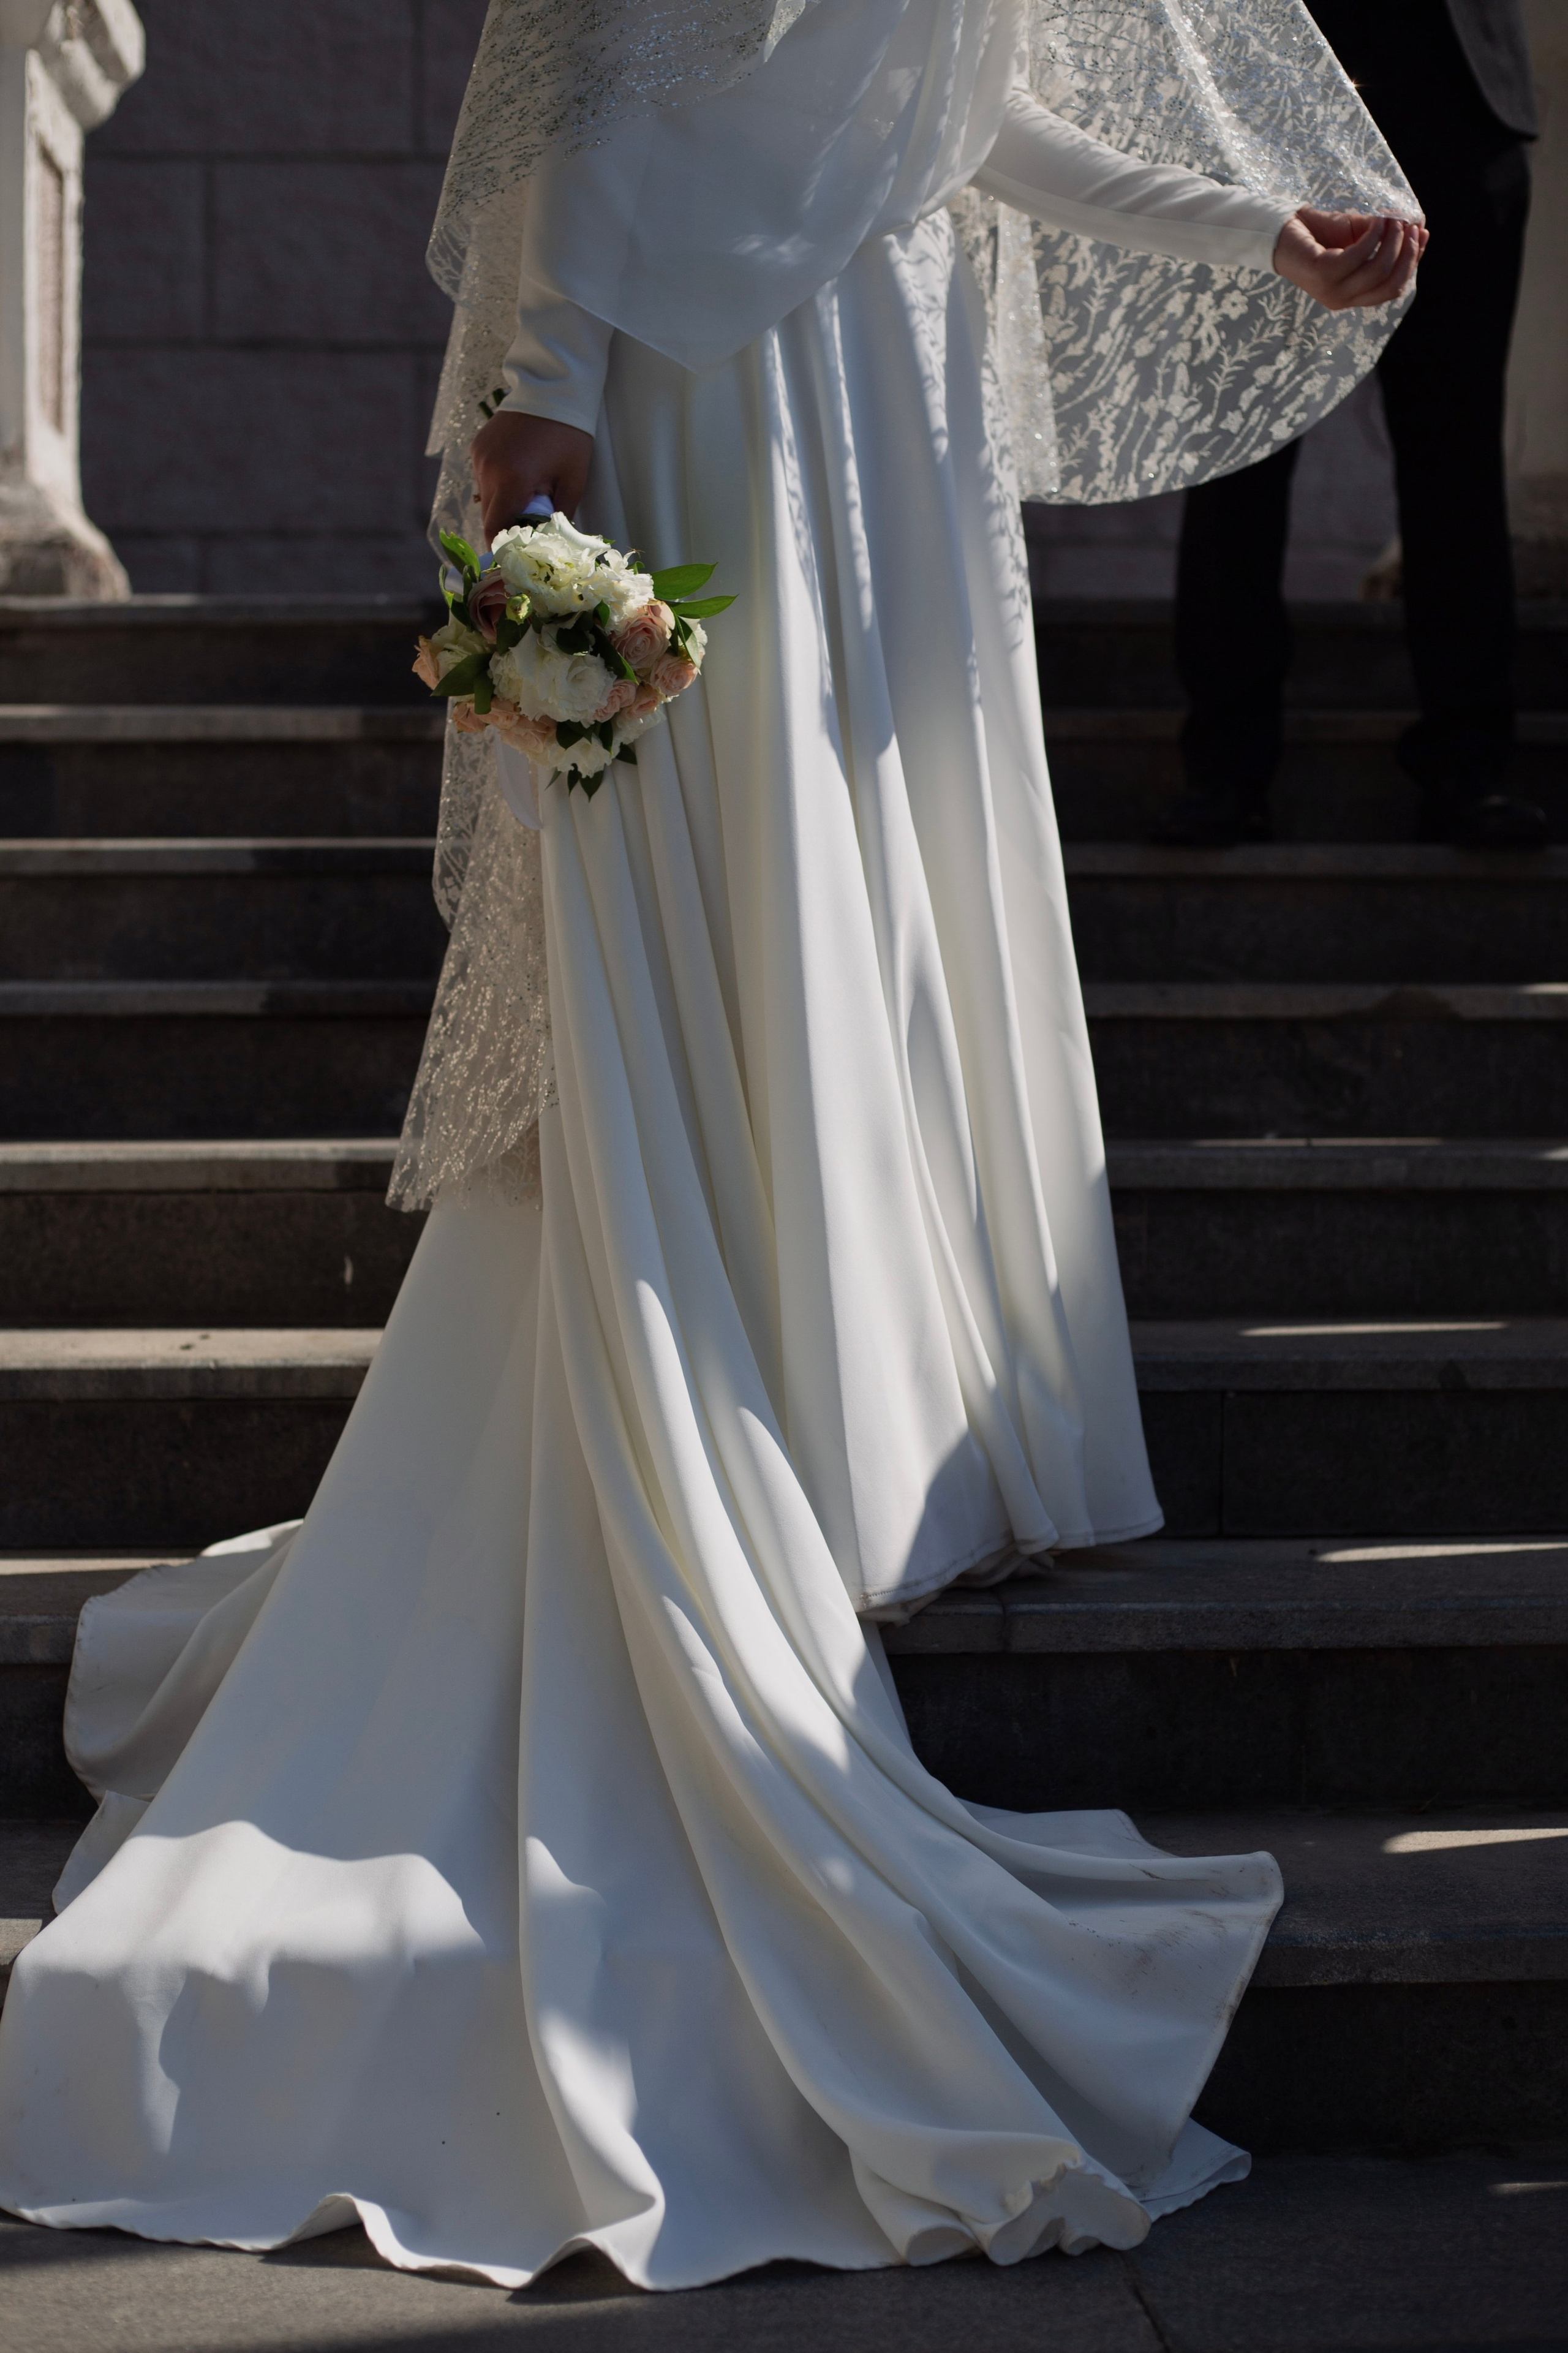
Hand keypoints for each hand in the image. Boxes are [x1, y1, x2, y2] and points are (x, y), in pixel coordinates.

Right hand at [469, 411, 593, 546]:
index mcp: (511, 481)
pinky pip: (483, 477)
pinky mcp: (478, 445)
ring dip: (502, 505)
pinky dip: (497, 484)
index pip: (494, 529)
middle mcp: (488, 470)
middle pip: (488, 516)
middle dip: (505, 527)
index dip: (501, 548)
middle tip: (527, 529)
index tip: (512, 558)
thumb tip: (551, 540)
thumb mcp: (573, 479)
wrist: (552, 387)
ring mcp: (479, 456)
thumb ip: (560, 515)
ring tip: (526, 495)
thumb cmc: (569, 434)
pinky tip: (517, 474)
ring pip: (484, 497)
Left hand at [1273, 207, 1426, 310]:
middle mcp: (1343, 299)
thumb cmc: (1320, 233)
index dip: (1412, 263)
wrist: (1283, 229)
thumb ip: (1385, 237)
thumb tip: (1418, 228)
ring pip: (1378, 271)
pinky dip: (1374, 236)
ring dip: (1393, 242)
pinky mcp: (1323, 274)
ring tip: (1394, 219)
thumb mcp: (1359, 235)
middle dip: (1407, 255)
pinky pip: (1359, 256)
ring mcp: (1332, 291)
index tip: (1421, 235)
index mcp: (1353, 295)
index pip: (1392, 288)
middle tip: (1411, 228)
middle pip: (1391, 285)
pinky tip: (1377, 220)